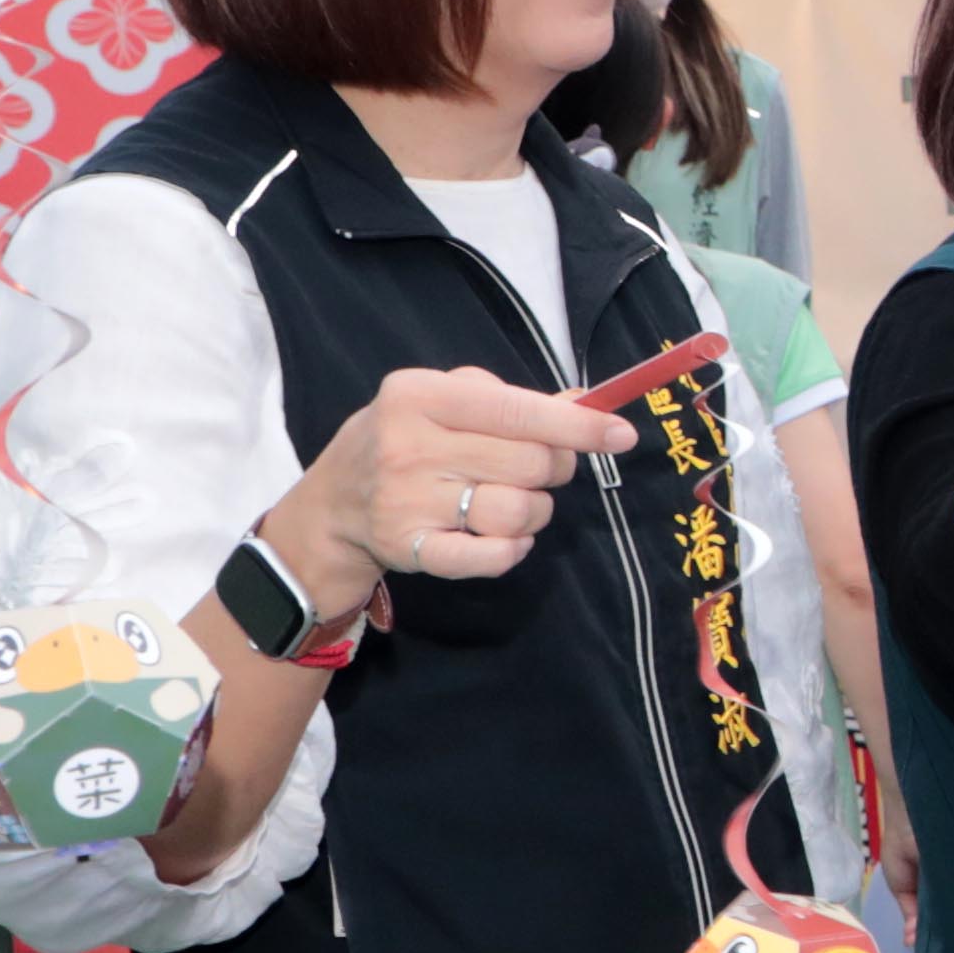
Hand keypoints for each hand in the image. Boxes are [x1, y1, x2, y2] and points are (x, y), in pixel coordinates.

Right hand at [275, 361, 631, 607]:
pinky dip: (512, 549)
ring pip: (517, 511)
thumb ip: (505, 399)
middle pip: (529, 463)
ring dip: (535, 511)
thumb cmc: (400, 442)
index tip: (621, 435)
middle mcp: (410, 447)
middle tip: (543, 469)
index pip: (518, 411)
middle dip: (554, 468)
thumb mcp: (437, 400)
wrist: (332, 507)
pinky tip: (505, 538)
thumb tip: (582, 403)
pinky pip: (491, 556)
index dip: (578, 426)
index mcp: (418, 396)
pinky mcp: (410, 548)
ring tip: (515, 502)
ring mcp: (408, 501)